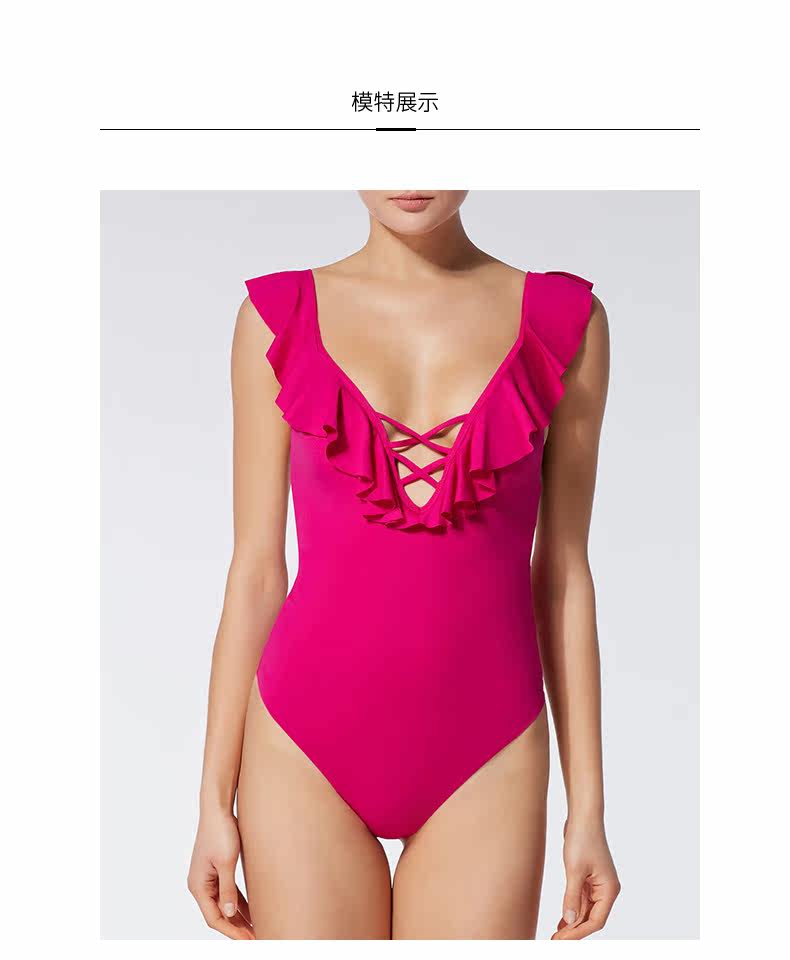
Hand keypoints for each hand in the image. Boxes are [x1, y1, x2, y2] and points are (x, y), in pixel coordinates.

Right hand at [188, 809, 254, 939]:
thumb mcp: (226, 862)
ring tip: (257, 929)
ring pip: (224, 905)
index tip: (249, 940)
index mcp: (198, 886)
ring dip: (240, 917)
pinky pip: (228, 892)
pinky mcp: (218, 870)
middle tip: (257, 938)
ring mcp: (209, 878)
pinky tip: (254, 910)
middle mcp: (201, 885)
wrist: (218, 808)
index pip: (214, 918)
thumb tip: (229, 913)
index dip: (231, 931)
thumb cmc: (220, 832)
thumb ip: (227, 889)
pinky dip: (240, 902)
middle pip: (218, 914)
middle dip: (237, 927)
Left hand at [551, 819, 619, 939]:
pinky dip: (572, 910)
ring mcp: (599, 884)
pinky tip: (562, 921)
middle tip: (555, 941)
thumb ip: (572, 897)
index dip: (578, 933)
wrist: (583, 816)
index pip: (596, 921)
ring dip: (572, 923)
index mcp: (609, 889)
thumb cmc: (582, 839)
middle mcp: (607, 889)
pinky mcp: (589, 878)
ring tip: (556, 935)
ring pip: (586, 911)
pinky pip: (582, 900)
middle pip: (592, 918)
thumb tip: (569, 922)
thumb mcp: (574, 870)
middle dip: (574, 931)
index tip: (561, 940)